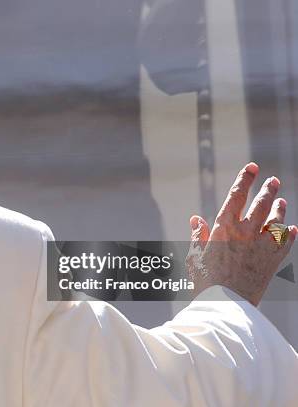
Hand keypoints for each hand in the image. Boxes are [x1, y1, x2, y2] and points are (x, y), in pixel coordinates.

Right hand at [187, 163, 297, 304]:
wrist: (226, 306)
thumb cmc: (205, 281)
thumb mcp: (194, 256)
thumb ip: (198, 236)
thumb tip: (196, 219)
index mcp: (224, 228)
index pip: (237, 196)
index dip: (245, 179)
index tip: (252, 167)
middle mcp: (246, 233)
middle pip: (262, 204)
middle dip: (269, 190)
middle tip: (274, 181)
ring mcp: (262, 247)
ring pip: (277, 221)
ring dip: (280, 209)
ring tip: (282, 202)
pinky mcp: (273, 262)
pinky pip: (286, 244)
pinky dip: (290, 235)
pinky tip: (293, 230)